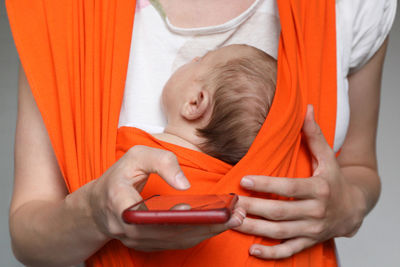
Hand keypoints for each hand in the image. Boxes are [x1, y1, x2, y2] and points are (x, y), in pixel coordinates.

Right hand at [88, 145, 244, 249]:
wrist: (99, 205)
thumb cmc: (119, 177)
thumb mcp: (136, 156)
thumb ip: (161, 162)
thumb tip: (184, 184)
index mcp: (119, 202)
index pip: (144, 214)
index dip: (168, 215)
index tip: (190, 209)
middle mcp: (127, 228)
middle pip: (169, 232)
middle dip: (204, 225)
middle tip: (233, 215)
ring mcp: (137, 240)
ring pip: (176, 240)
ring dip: (207, 231)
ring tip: (233, 219)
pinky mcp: (148, 245)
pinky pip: (176, 242)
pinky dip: (198, 234)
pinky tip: (218, 225)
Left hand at [235, 105, 366, 258]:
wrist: (354, 208)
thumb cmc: (334, 181)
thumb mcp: (327, 157)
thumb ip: (314, 135)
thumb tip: (306, 109)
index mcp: (319, 189)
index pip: (289, 188)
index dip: (267, 185)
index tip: (245, 180)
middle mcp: (316, 211)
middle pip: (281, 212)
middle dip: (254, 208)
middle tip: (231, 204)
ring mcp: (312, 229)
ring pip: (280, 233)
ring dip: (255, 230)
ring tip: (233, 223)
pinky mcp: (309, 241)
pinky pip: (289, 250)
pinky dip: (271, 254)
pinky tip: (252, 250)